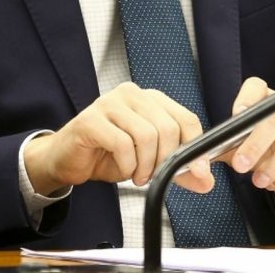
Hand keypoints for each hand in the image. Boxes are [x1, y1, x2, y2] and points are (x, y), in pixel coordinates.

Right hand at [23, 82, 213, 196]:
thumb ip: (178, 169)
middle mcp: (133, 94)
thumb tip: (207, 180)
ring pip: (147, 136)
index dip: (195, 148)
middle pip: (168, 128)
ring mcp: (110, 103)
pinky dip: (127, 164)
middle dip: (165, 161)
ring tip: (136, 174)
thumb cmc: (108, 155)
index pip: (186, 119)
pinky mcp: (91, 119)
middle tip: (152, 176)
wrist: (67, 160)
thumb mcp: (150, 162)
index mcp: (151, 99)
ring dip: (144, 165)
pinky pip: (122, 143)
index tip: (196, 172)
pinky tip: (122, 169)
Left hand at [221, 77, 274, 192]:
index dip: (247, 98)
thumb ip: (226, 145)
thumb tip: (201, 158)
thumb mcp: (242, 142)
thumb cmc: (263, 144)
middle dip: (257, 143)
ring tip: (258, 181)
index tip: (238, 114)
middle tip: (241, 166)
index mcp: (265, 97)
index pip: (256, 87)